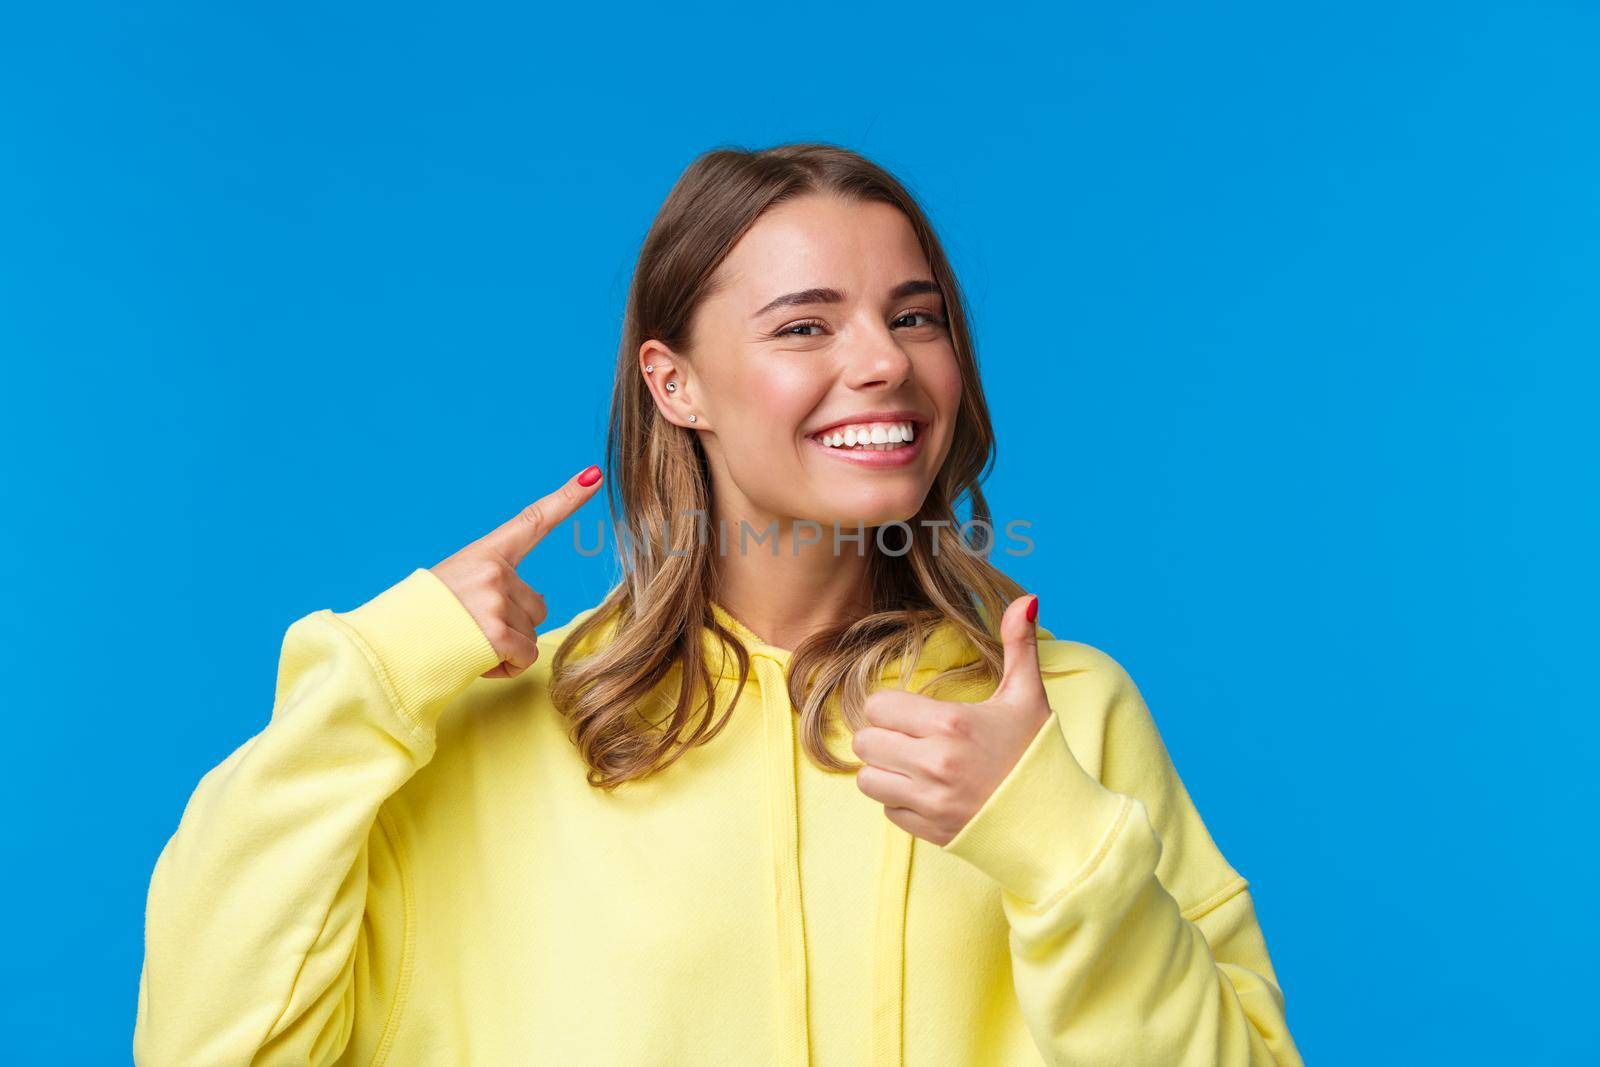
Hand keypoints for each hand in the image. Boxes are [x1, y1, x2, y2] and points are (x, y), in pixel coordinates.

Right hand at [430, 464, 603, 678]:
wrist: (386, 647)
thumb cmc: (420, 620)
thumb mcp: (455, 585)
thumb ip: (494, 585)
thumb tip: (539, 606)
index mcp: (484, 554)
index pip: (532, 520)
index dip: (566, 498)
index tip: (593, 476)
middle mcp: (494, 572)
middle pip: (537, 606)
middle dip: (512, 625)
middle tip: (470, 628)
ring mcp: (496, 601)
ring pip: (531, 635)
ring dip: (505, 649)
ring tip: (466, 643)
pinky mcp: (498, 634)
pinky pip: (525, 657)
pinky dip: (506, 667)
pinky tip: (476, 660)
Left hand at [852, 594, 1048, 844]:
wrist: (1058, 824)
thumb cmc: (1039, 755)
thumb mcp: (1028, 696)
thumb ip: (1020, 644)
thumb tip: (1027, 598)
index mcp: (951, 723)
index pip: (878, 706)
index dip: (891, 708)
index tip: (913, 714)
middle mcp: (935, 762)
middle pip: (865, 742)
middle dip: (882, 737)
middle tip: (910, 739)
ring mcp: (930, 800)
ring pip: (867, 779)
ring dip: (884, 771)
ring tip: (913, 766)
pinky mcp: (929, 830)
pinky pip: (888, 810)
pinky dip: (901, 802)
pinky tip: (929, 793)